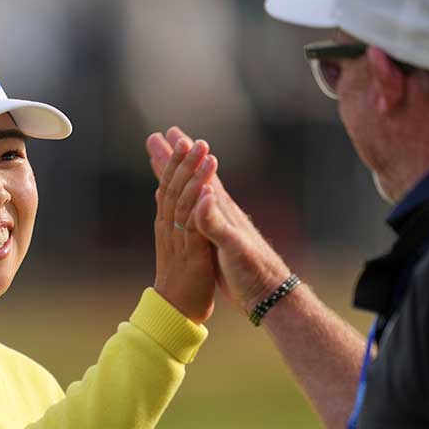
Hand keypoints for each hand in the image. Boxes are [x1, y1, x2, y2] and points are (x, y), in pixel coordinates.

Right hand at [150, 126, 292, 313]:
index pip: (194, 176)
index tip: (167, 134)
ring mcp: (218, 224)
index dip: (179, 157)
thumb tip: (204, 192)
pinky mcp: (218, 239)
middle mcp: (218, 212)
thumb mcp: (232, 247)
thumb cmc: (251, 272)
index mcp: (218, 211)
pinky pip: (195, 210)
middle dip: (176, 157)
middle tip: (163, 134)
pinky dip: (185, 197)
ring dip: (181, 172)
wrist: (266, 295)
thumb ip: (214, 223)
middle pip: (191, 178)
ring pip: (193, 190)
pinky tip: (181, 196)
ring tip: (171, 157)